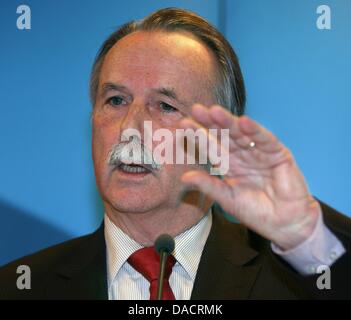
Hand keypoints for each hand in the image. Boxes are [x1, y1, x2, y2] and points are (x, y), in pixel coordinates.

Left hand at [179, 104, 320, 249]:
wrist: (285, 223)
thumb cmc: (256, 212)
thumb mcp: (228, 198)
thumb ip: (209, 185)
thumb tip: (184, 177)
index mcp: (230, 166)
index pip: (212, 148)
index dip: (199, 136)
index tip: (184, 125)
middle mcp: (243, 156)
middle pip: (225, 136)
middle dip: (211, 123)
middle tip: (197, 110)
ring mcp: (260, 153)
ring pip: (242, 134)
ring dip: (229, 122)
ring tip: (215, 111)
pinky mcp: (278, 153)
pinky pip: (265, 140)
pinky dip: (255, 131)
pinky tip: (243, 122)